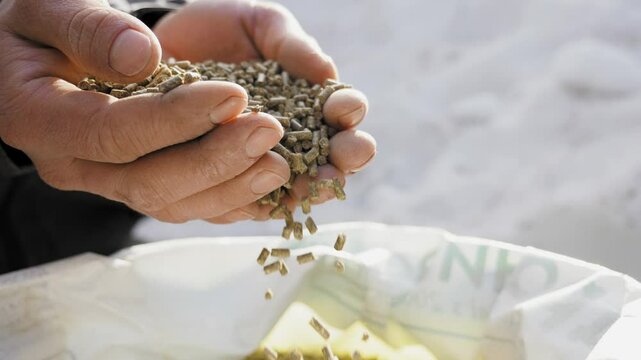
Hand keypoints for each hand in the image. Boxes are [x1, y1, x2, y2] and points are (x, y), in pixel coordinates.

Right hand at [0, 0, 288, 221]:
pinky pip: (192, 207)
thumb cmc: (50, 27)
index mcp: (40, 120)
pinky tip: (276, 189)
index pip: (113, 134)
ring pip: (175, 204)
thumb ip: (91, 27)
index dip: (174, 121)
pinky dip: (237, 201)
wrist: (54, 56)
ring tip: (282, 162)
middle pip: (150, 184)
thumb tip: (143, 56)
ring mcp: (113, 183)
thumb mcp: (54, 6)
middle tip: (269, 130)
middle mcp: (77, 165)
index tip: (233, 96)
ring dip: (233, 188)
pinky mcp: (145, 186)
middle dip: (215, 160)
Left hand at [152, 0, 376, 222]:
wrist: (167, 46)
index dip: (348, 114)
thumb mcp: (261, 26)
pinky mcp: (213, 188)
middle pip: (323, 164)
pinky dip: (246, 203)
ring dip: (299, 189)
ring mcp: (252, 169)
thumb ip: (292, 46)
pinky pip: (233, 207)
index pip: (338, 116)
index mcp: (308, 107)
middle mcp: (288, 144)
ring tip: (306, 182)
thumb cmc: (224, 33)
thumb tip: (326, 73)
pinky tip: (254, 198)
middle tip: (349, 155)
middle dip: (340, 162)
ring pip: (281, 191)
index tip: (345, 107)